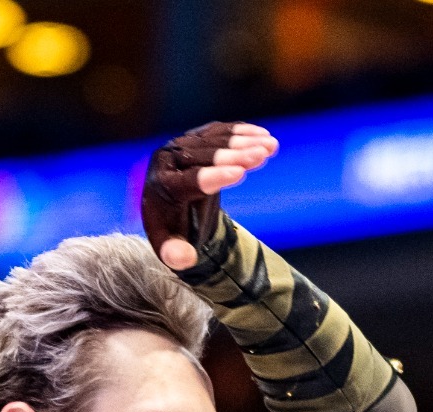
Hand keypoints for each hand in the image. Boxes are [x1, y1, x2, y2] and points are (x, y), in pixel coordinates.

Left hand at [140, 122, 279, 270]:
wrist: (166, 203)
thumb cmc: (171, 226)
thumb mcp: (171, 244)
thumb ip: (174, 254)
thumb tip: (185, 259)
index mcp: (161, 186)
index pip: (188, 180)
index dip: (213, 176)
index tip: (240, 173)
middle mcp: (168, 159)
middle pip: (203, 155)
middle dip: (234, 155)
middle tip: (261, 155)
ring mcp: (182, 144)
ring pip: (214, 139)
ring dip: (244, 141)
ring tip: (271, 146)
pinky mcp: (195, 136)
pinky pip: (220, 131)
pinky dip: (242, 132)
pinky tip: (264, 136)